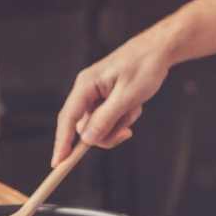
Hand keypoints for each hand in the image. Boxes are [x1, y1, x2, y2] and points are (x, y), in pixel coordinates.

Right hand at [52, 32, 167, 166]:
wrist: (158, 51)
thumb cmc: (143, 67)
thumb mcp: (127, 96)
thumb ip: (106, 118)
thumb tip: (87, 139)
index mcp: (86, 85)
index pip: (67, 118)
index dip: (61, 142)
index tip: (57, 164)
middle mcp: (86, 90)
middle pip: (86, 127)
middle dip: (107, 133)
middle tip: (128, 132)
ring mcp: (96, 94)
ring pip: (100, 125)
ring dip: (120, 123)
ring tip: (135, 107)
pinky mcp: (106, 98)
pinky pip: (110, 118)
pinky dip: (125, 117)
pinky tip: (136, 104)